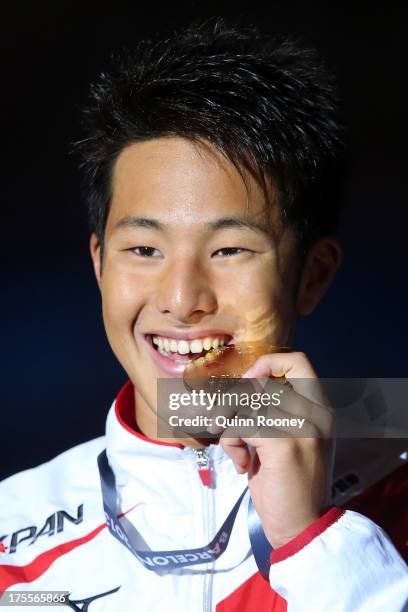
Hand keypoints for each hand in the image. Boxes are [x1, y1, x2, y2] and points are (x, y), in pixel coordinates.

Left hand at [219, 351, 333, 548]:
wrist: (302, 526)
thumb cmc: (288, 483)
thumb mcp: (286, 438)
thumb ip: (272, 410)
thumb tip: (237, 385)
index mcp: (320, 408)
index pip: (298, 361)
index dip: (268, 363)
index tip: (249, 383)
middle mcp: (316, 412)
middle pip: (260, 384)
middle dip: (232, 403)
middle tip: (225, 424)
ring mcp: (302, 426)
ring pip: (245, 404)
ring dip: (231, 428)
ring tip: (238, 450)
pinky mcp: (283, 443)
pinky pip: (240, 425)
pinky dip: (231, 443)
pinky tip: (241, 464)